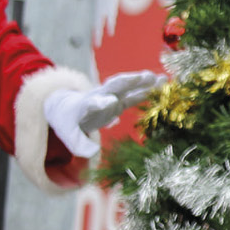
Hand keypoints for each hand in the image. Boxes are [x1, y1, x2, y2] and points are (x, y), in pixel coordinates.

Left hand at [42, 70, 163, 157]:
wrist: (68, 108)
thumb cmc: (68, 121)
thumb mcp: (69, 134)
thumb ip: (79, 144)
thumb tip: (93, 152)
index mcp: (85, 105)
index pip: (92, 102)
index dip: (101, 102)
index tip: (111, 101)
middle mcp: (100, 96)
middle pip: (114, 86)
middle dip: (128, 82)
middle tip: (145, 77)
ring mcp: (111, 96)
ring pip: (127, 87)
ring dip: (143, 82)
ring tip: (161, 78)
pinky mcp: (119, 101)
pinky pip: (134, 94)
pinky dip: (147, 90)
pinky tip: (162, 85)